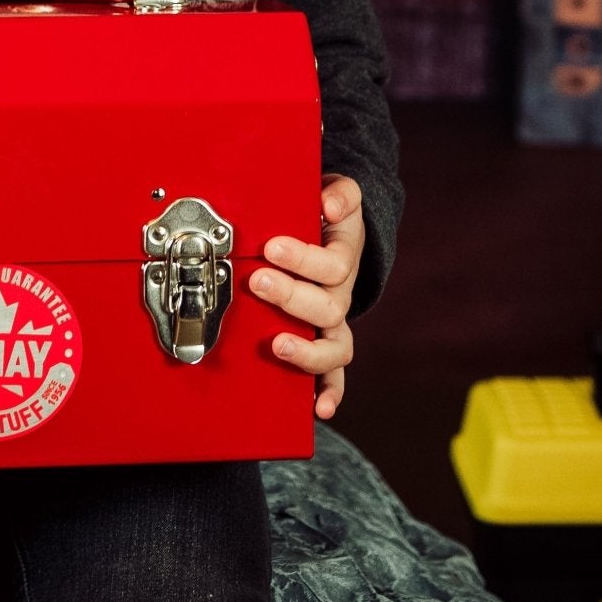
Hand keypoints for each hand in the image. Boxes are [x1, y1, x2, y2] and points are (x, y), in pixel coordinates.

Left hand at [249, 174, 363, 420]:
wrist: (334, 229)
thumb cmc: (325, 214)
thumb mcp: (336, 193)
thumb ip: (340, 193)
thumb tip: (330, 205)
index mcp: (343, 258)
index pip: (331, 265)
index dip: (303, 259)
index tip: (271, 247)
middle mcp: (341, 295)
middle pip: (327, 306)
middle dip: (290, 296)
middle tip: (258, 281)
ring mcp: (333, 324)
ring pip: (334, 347)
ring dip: (307, 351)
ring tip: (278, 345)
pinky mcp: (324, 342)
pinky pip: (334, 374)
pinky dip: (329, 392)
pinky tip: (318, 408)